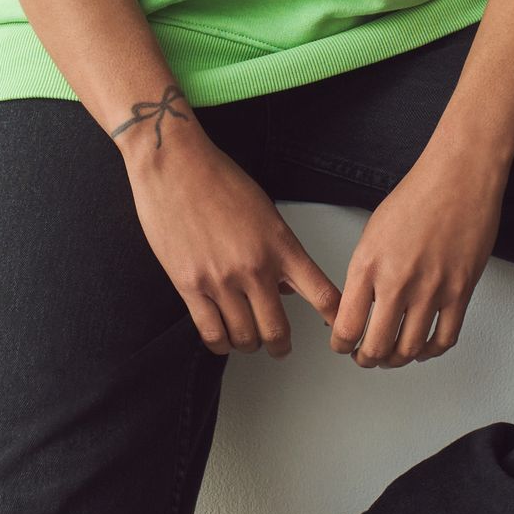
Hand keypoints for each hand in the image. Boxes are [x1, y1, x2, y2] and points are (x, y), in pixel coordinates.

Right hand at [122, 124, 343, 355]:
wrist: (174, 164)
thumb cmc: (218, 179)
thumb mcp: (265, 212)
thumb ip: (279, 251)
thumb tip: (284, 287)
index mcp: (281, 246)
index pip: (322, 295)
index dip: (335, 321)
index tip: (339, 332)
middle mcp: (255, 267)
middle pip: (278, 330)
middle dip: (281, 346)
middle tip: (280, 348)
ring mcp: (221, 280)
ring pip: (244, 337)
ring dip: (249, 345)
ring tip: (249, 342)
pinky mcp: (189, 285)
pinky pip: (211, 332)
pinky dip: (220, 344)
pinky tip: (223, 340)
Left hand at [329, 137, 506, 368]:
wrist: (458, 177)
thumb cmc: (417, 196)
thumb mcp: (373, 233)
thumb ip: (365, 273)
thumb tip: (359, 306)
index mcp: (368, 266)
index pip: (346, 327)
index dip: (341, 345)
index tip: (343, 346)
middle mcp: (397, 282)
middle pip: (376, 347)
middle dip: (367, 359)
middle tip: (366, 357)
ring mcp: (432, 290)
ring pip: (410, 349)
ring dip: (397, 360)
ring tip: (393, 355)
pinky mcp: (461, 291)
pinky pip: (444, 338)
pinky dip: (431, 351)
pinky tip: (424, 348)